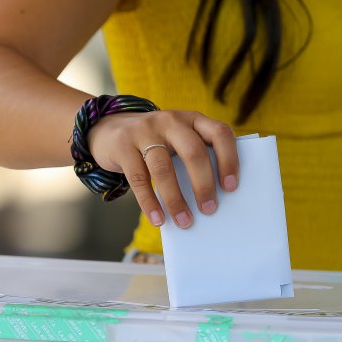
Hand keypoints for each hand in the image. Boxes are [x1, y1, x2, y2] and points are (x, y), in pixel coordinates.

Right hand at [87, 110, 238, 228]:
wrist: (110, 129)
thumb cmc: (157, 142)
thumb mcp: (178, 139)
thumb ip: (195, 156)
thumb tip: (212, 198)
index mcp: (193, 119)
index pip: (219, 133)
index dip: (229, 160)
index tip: (231, 187)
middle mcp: (171, 121)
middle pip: (193, 152)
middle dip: (204, 184)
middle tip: (209, 209)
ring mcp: (145, 131)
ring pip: (164, 168)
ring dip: (176, 200)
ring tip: (184, 221)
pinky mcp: (123, 145)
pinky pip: (139, 179)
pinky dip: (150, 203)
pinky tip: (158, 219)